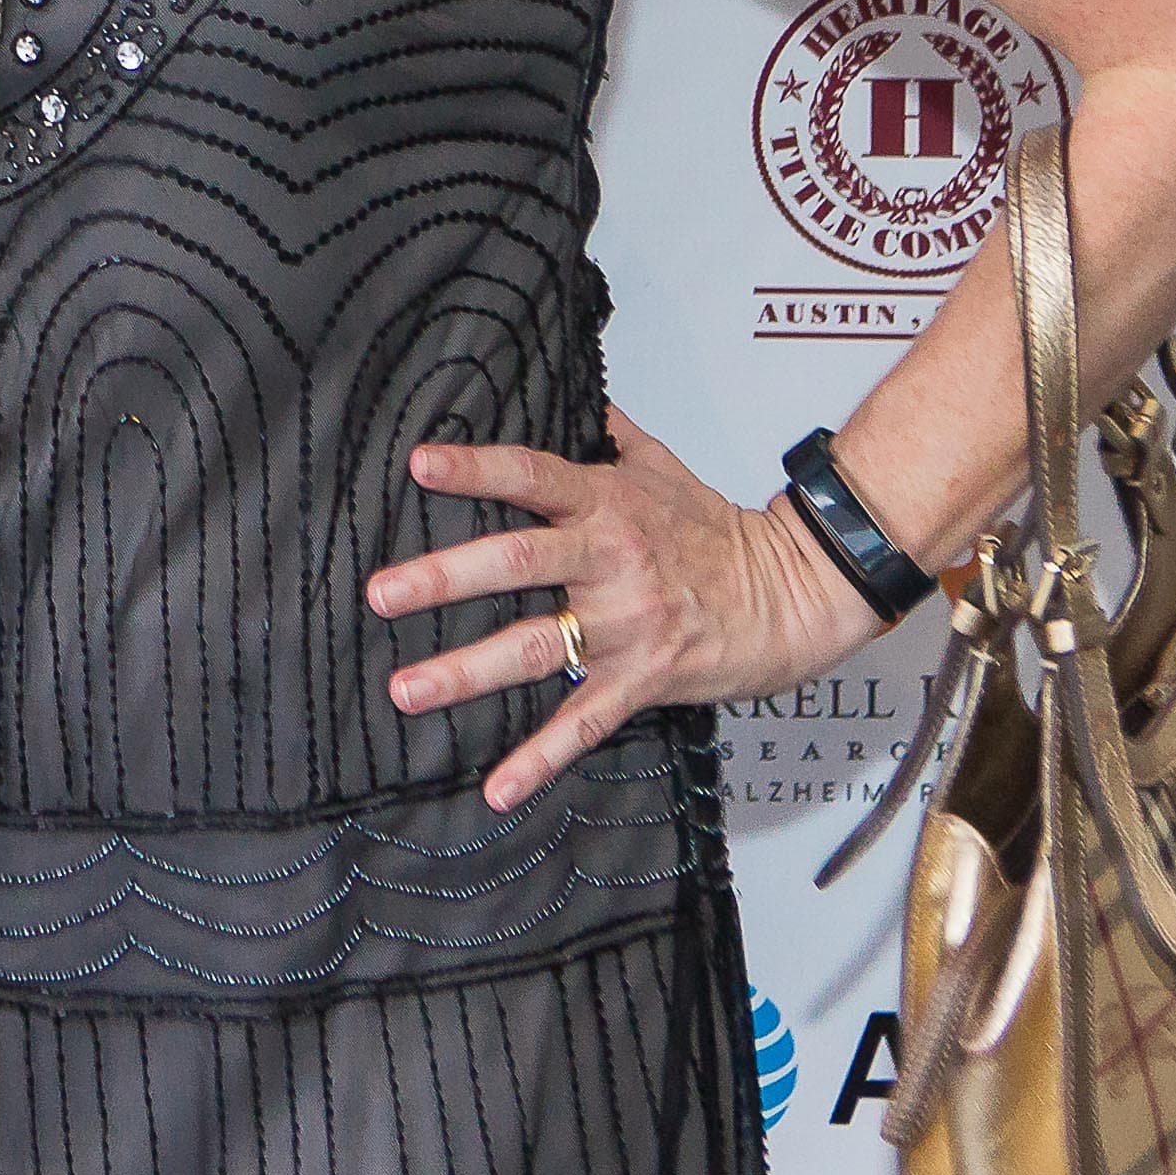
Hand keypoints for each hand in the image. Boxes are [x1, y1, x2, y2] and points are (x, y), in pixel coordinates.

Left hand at [367, 410, 887, 807]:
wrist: (793, 593)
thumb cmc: (720, 531)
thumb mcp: (662, 464)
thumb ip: (606, 432)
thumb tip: (568, 387)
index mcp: (608, 505)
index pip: (532, 477)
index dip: (476, 469)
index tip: (420, 465)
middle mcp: (610, 562)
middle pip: (518, 564)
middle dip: (444, 578)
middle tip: (382, 593)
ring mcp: (624, 626)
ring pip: (535, 648)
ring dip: (466, 672)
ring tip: (406, 689)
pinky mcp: (642, 680)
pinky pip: (583, 723)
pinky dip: (539, 759)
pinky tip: (497, 787)